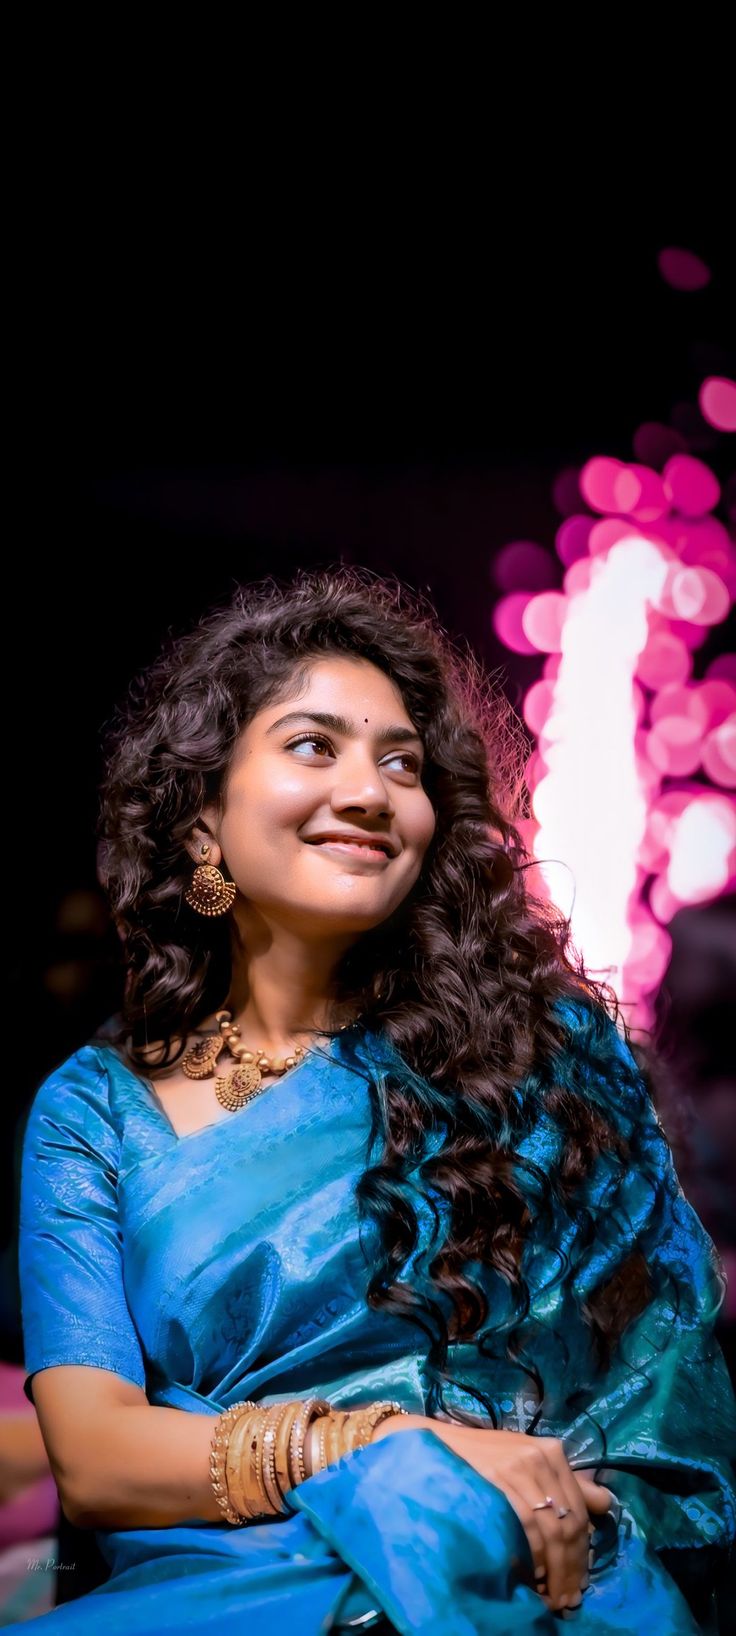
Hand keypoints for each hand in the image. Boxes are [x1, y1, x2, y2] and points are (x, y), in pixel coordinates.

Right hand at [373, 1414, 612, 1613]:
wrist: (434, 1446)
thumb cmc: (482, 1459)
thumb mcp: (527, 1462)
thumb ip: (564, 1483)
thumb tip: (605, 1505)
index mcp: (553, 1452)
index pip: (581, 1510)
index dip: (583, 1552)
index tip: (580, 1581)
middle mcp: (541, 1458)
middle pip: (569, 1524)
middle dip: (571, 1569)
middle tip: (567, 1599)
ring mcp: (520, 1469)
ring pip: (551, 1532)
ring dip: (555, 1573)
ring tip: (552, 1599)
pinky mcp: (500, 1483)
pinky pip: (527, 1529)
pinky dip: (532, 1560)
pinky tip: (531, 1578)